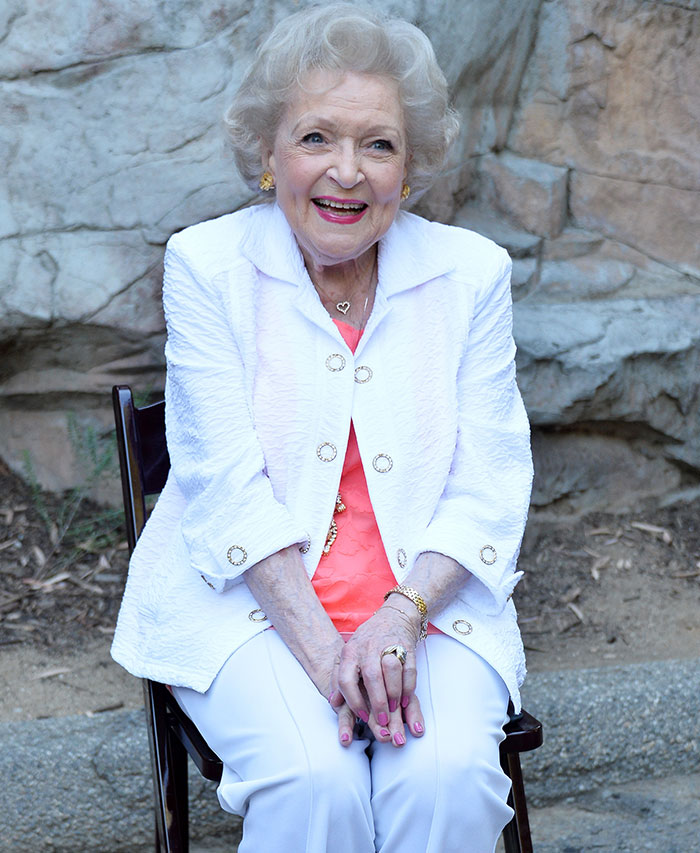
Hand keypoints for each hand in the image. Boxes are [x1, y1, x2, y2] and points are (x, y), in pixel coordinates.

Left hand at [334, 602, 424, 745]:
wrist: (393, 617)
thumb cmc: (368, 643)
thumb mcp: (349, 657)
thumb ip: (339, 679)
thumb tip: (333, 702)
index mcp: (350, 652)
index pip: (346, 678)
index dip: (353, 701)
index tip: (362, 717)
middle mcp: (367, 647)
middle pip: (371, 676)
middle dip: (378, 702)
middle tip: (382, 721)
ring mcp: (388, 644)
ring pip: (391, 670)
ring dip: (394, 693)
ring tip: (395, 709)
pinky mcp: (406, 646)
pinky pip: (409, 668)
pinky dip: (409, 687)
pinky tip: (406, 700)